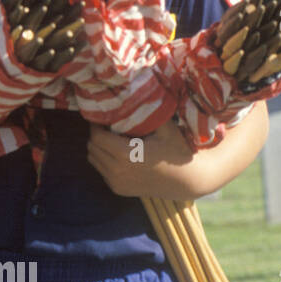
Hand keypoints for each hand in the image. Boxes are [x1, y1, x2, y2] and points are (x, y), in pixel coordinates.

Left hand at [86, 119, 201, 198]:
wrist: (188, 180)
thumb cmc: (177, 150)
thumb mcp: (166, 128)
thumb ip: (148, 111)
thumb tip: (136, 92)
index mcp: (126, 154)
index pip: (96, 136)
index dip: (96, 125)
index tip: (104, 117)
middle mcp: (117, 170)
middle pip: (92, 147)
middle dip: (97, 135)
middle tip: (108, 126)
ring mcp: (117, 182)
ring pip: (93, 159)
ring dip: (99, 148)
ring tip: (113, 139)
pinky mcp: (118, 189)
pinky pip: (101, 170)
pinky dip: (105, 160)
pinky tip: (120, 154)